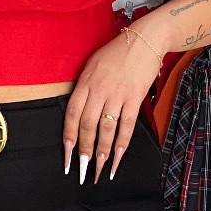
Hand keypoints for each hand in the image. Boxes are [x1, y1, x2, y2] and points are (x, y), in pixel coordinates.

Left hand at [62, 27, 161, 183]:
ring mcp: (117, 95)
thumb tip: (78, 114)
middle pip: (88, 126)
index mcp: (84, 82)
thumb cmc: (116, 53)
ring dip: (102, 152)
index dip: (68, 138)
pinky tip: (118, 157)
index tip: (67, 157)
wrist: (144, 40)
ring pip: (106, 129)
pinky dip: (122, 144)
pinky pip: (127, 126)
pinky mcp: (134, 98)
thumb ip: (84, 88)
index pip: (72, 115)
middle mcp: (99, 90)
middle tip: (82, 170)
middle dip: (84, 151)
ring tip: (98, 169)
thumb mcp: (91, 65)